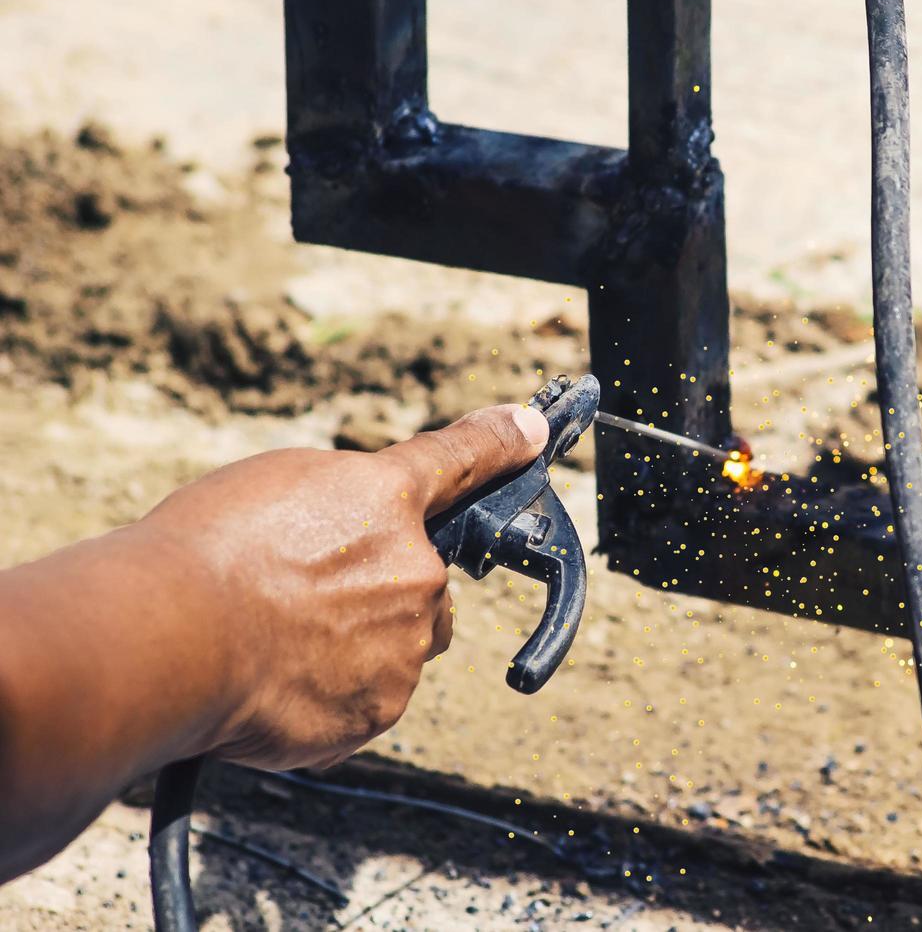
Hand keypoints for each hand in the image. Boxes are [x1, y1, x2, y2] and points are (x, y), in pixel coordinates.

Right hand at [138, 403, 548, 770]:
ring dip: (358, 646)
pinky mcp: (381, 710)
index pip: (462, 460)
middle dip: (382, 590)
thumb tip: (368, 517)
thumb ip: (343, 500)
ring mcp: (405, 646)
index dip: (500, 443)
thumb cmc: (203, 553)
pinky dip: (330, 696)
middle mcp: (417, 571)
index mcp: (389, 500)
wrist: (169, 637)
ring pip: (400, 646)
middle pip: (423, 583)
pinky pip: (367, 699)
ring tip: (277, 642)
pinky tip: (275, 682)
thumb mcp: (274, 484)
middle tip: (302, 596)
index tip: (531, 432)